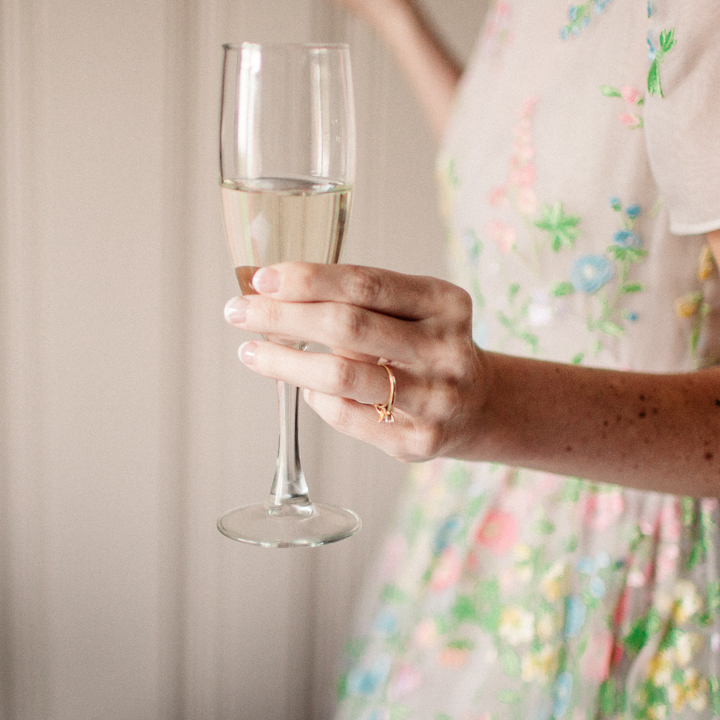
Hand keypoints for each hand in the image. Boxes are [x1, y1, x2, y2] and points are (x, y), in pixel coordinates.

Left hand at [224, 262, 491, 461]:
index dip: (308, 280)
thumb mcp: (411, 309)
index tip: (262, 279)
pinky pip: (346, 415)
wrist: (480, 406)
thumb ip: (354, 298)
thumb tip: (269, 288)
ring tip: (251, 352)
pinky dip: (315, 397)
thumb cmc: (424, 345)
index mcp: (444, 303)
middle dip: (284, 317)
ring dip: (286, 362)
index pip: (365, 283)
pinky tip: (301, 384)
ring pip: (341, 376)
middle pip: (348, 327)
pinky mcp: (417, 440)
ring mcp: (435, 399)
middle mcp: (445, 350)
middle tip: (238, 311)